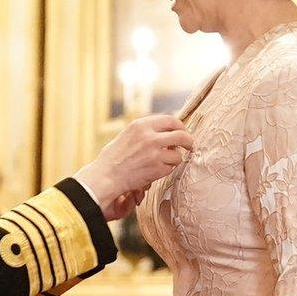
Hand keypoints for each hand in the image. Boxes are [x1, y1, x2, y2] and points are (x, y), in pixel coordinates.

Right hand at [74, 115, 192, 219]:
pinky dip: (167, 170)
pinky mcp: (157, 167)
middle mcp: (149, 136)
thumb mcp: (128, 135)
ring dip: (174, 159)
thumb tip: (167, 131)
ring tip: (163, 163)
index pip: (170, 120)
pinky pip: (171, 167)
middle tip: (190, 146)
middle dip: (188, 141)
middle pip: (181, 135)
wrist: (107, 175)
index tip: (182, 132)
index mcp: (141, 124)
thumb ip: (146, 131)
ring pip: (178, 154)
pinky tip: (155, 170)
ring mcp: (154, 152)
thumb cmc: (114, 157)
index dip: (179, 127)